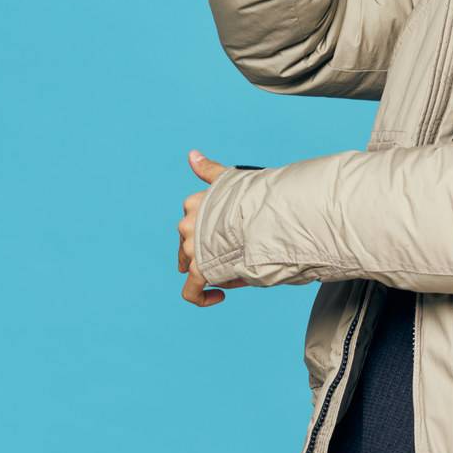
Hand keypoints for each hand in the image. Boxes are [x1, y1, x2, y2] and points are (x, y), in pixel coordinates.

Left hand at [177, 149, 247, 306]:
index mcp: (194, 203)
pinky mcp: (199, 271)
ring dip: (210, 270)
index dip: (208, 230)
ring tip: (237, 270)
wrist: (266, 218)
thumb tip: (190, 154)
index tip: (228, 235)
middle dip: (207, 252)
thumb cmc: (255, 197)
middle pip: (188, 245)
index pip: (191, 220)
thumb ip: (208, 169)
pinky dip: (202, 298)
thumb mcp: (229, 178)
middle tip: (233, 254)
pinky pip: (192, 292)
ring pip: (191, 266)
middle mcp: (187, 225)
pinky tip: (218, 298)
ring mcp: (191, 248)